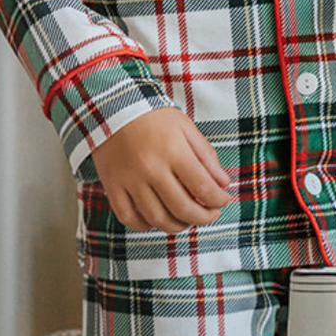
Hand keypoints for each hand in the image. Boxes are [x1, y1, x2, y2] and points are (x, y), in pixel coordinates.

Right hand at [93, 108, 230, 233]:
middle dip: (203, 218)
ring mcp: (130, 180)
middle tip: (211, 215)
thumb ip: (207, 157)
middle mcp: (151, 169)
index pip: (203, 188)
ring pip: (157, 218)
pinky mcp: (112, 186)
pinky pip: (128, 218)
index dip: (218, 200)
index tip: (223, 201)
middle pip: (182, 208)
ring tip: (187, 220)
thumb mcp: (186, 129)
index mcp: (174, 151)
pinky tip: (157, 220)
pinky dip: (145, 225)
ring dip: (178, 226)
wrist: (113, 109)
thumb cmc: (154, 119)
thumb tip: (224, 184)